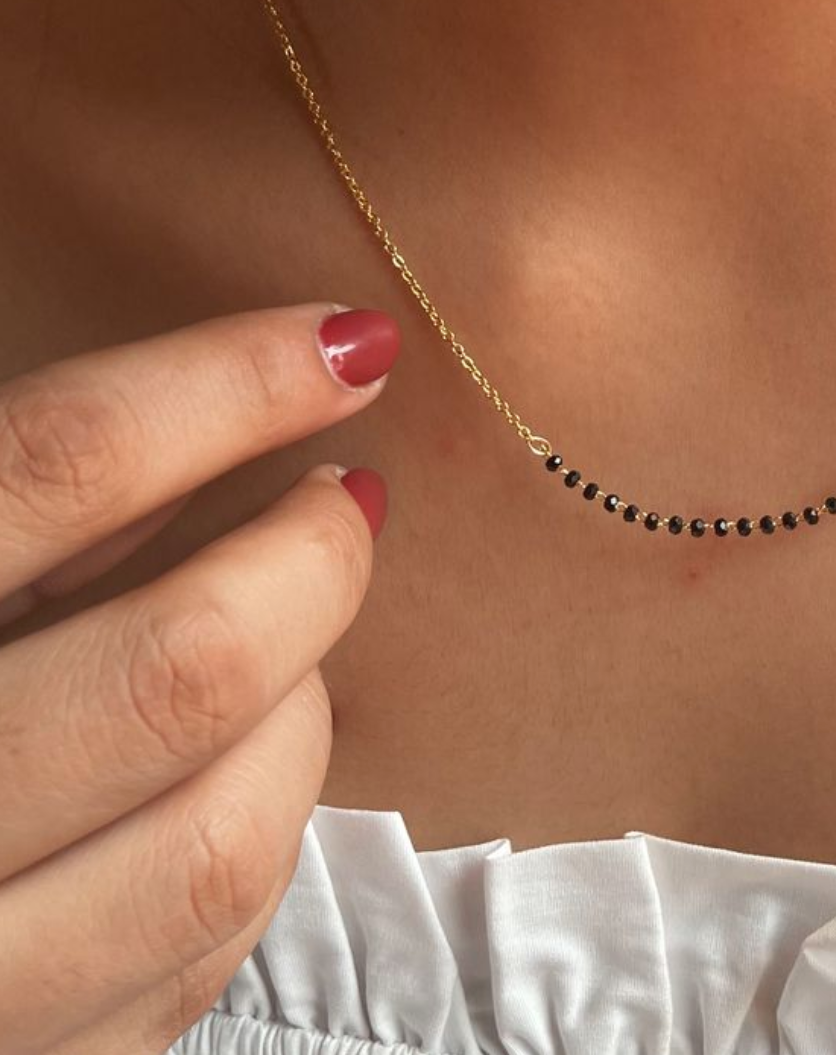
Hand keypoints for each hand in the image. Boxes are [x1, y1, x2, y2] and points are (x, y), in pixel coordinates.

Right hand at [0, 302, 399, 1053]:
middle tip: (339, 500)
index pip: (57, 466)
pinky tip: (229, 767)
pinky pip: (208, 947)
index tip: (349, 342)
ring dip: (300, 709)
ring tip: (282, 649)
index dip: (228, 383)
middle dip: (309, 561)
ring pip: (225, 834)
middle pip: (181, 662)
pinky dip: (258, 831)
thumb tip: (239, 415)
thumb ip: (33, 506)